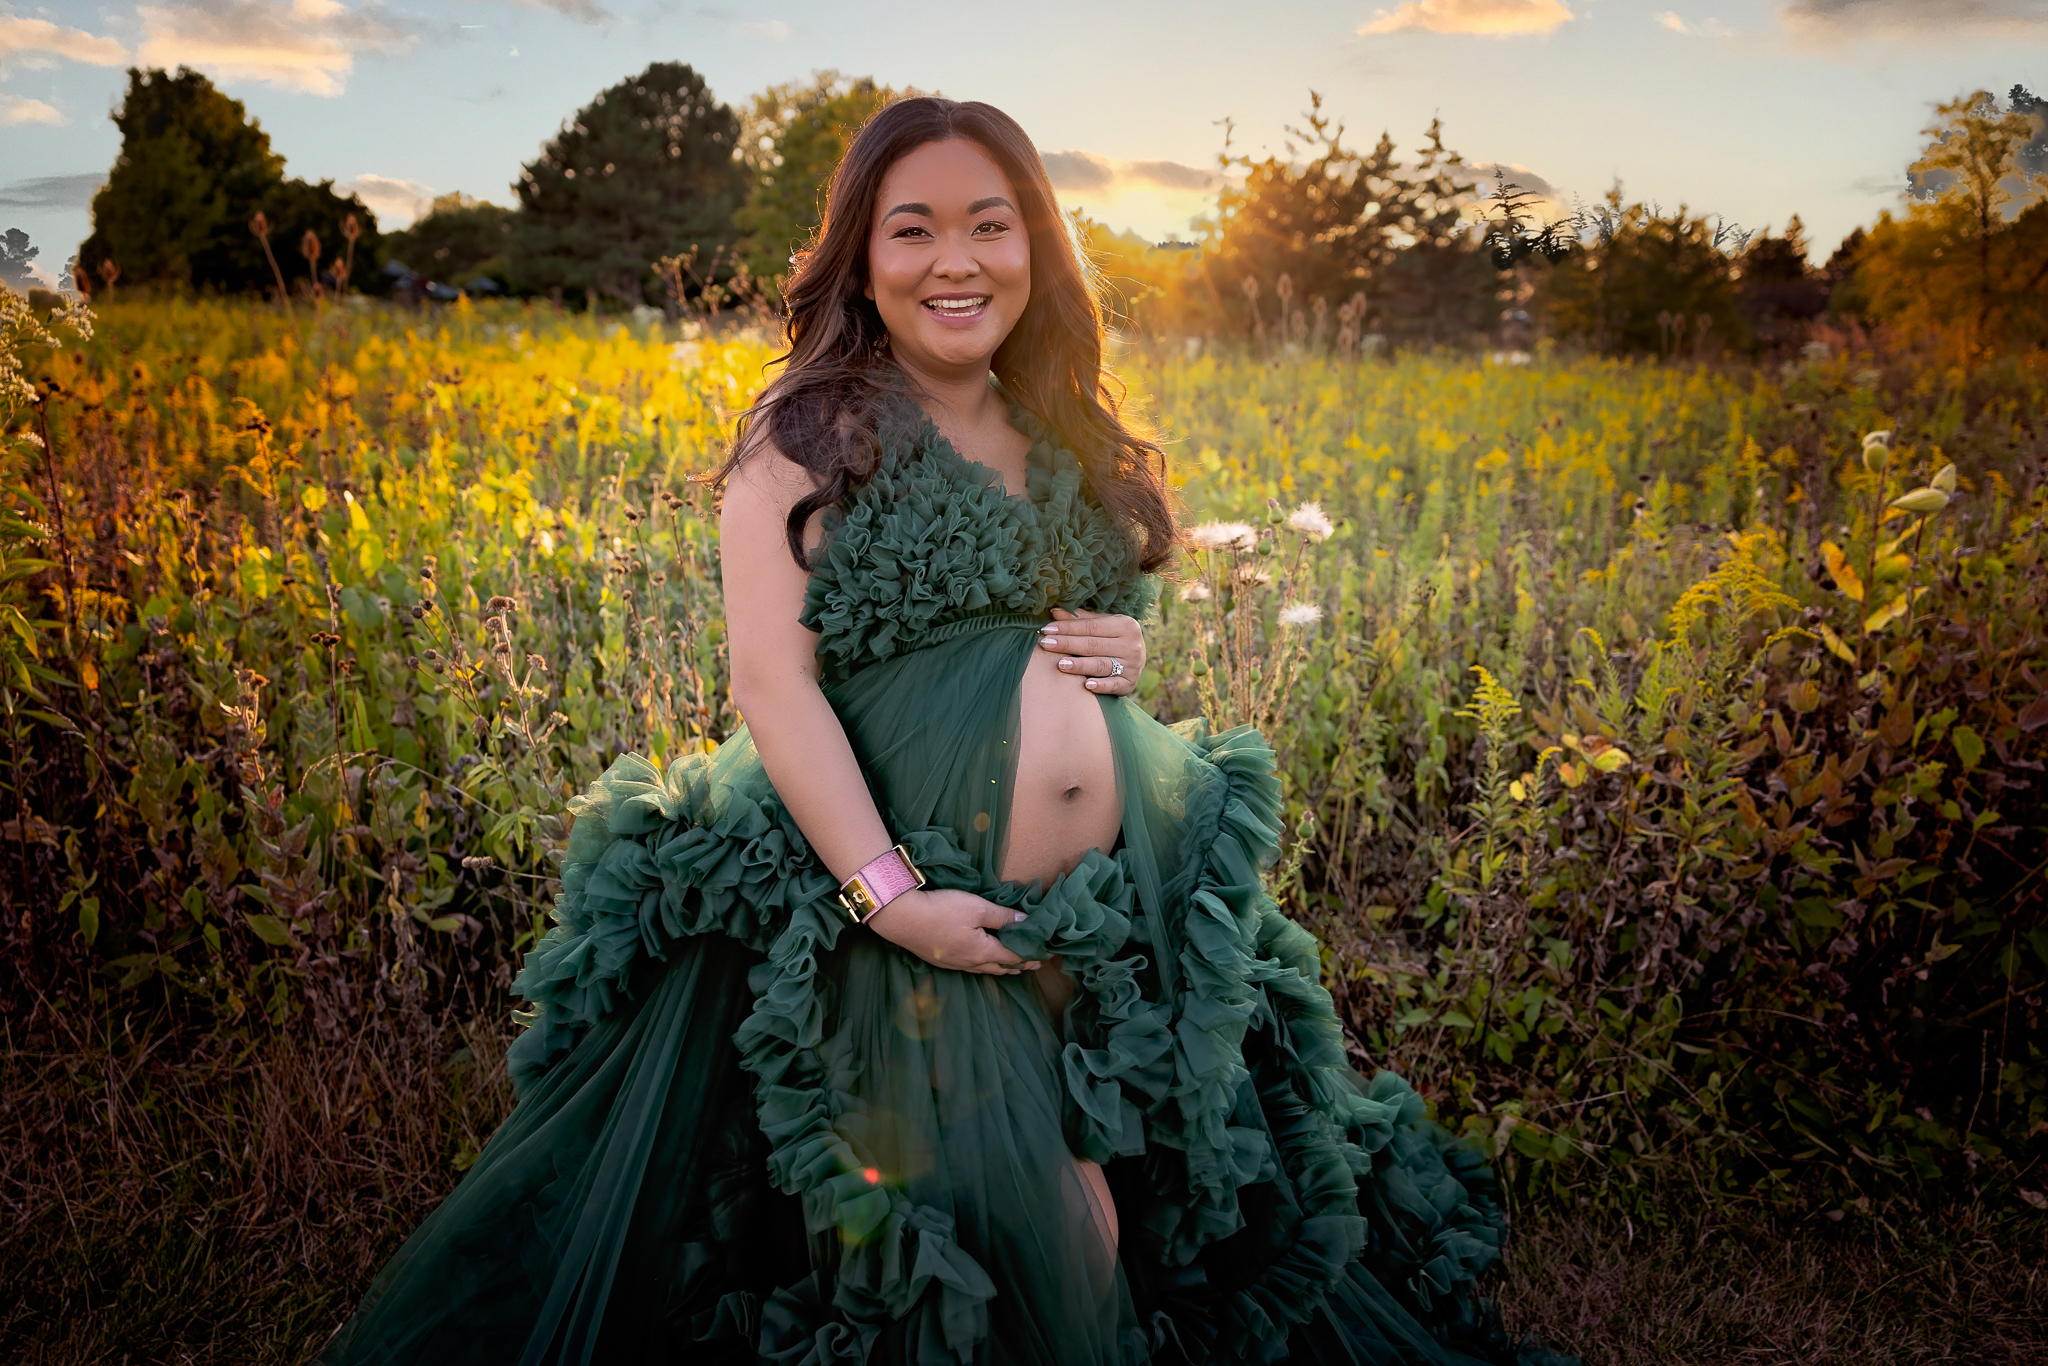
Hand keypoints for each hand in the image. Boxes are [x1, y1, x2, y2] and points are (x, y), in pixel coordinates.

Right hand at [865, 887, 1043, 975]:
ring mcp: (953, 964)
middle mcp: (970, 963)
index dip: (1030, 955)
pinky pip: (969, 967)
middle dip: (1018, 965)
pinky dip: (982, 966)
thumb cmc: (942, 910)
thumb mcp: (977, 908)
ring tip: (1010, 967)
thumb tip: (1027, 923)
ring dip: (1000, 968)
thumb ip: (1003, 917)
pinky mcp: (940, 960)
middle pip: (1000, 967)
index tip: (1045, 956)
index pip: (1013, 956)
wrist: (902, 918)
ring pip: (983, 969)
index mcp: (982, 952)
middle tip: (1033, 965)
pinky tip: (979, 962)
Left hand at [1038, 608, 1144, 696]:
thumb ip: (1081, 619)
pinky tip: (1087, 685)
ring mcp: (1132, 666)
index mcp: (1125, 625)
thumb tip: (1055, 611)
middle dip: (1067, 644)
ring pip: (1101, 665)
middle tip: (1046, 644)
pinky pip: (1114, 685)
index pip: (1091, 626)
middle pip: (1093, 645)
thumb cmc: (1114, 637)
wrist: (1137, 658)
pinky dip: (1101, 685)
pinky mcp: (1130, 684)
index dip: (1068, 627)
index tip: (1047, 629)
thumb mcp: (1103, 624)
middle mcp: (1131, 645)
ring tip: (1061, 664)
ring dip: (1080, 665)